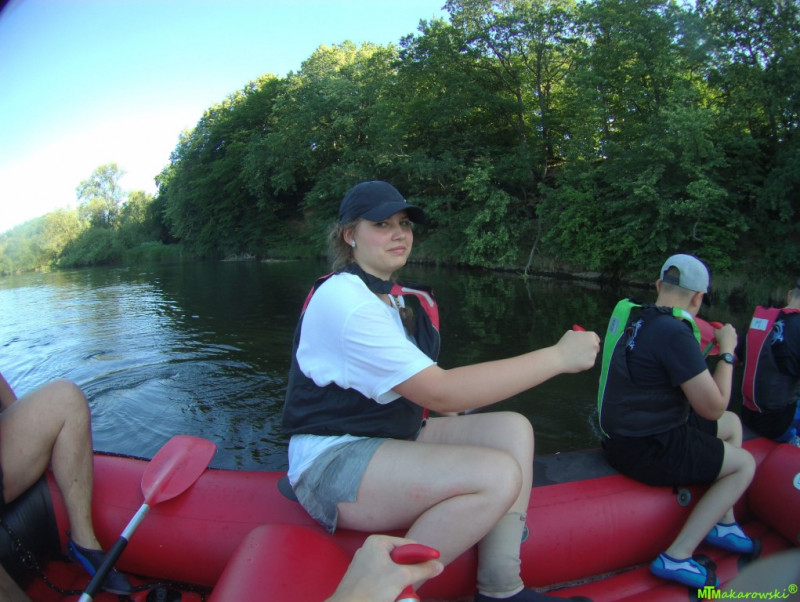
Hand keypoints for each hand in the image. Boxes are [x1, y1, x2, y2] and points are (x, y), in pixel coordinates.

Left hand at [325, 535, 443, 601]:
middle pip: (400, 556)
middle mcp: (369, 548)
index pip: (408, 544)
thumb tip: (438, 565)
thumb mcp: (402, 577)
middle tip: (415, 580)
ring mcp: (364, 563)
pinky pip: (383, 576)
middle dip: (409, 569)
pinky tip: (391, 594)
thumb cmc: (371, 589)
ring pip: (392, 568)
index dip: (422, 554)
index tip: (434, 562)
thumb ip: (422, 570)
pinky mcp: (362, 576)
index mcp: (377, 542)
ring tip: (401, 590)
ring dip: (400, 579)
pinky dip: (390, 584)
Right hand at [555, 329, 600, 372]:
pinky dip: (584, 363)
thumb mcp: (570, 334)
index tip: (587, 344)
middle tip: (581, 351)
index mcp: (590, 336)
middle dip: (590, 349)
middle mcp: (594, 345)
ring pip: (592, 356)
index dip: (591, 341)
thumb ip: (579, 334)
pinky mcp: (591, 363)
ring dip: (587, 356)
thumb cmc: (563, 344)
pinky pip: (589, 363)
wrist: (559, 358)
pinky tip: (576, 362)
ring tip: (575, 357)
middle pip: (596, 347)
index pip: (596, 338)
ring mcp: (593, 355)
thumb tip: (582, 336)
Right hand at [713, 323, 737, 353]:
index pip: (727, 324)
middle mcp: (734, 330)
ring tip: (723, 340)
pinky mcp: (736, 341)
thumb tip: (716, 328)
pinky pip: (732, 340)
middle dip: (727, 331)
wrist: (726, 346)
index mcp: (729, 326)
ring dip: (729, 336)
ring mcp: (736, 336)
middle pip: (730, 329)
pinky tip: (726, 343)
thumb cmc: (720, 337)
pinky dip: (730, 341)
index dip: (723, 327)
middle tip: (722, 335)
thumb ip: (716, 329)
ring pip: (732, 335)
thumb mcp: (715, 332)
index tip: (720, 330)